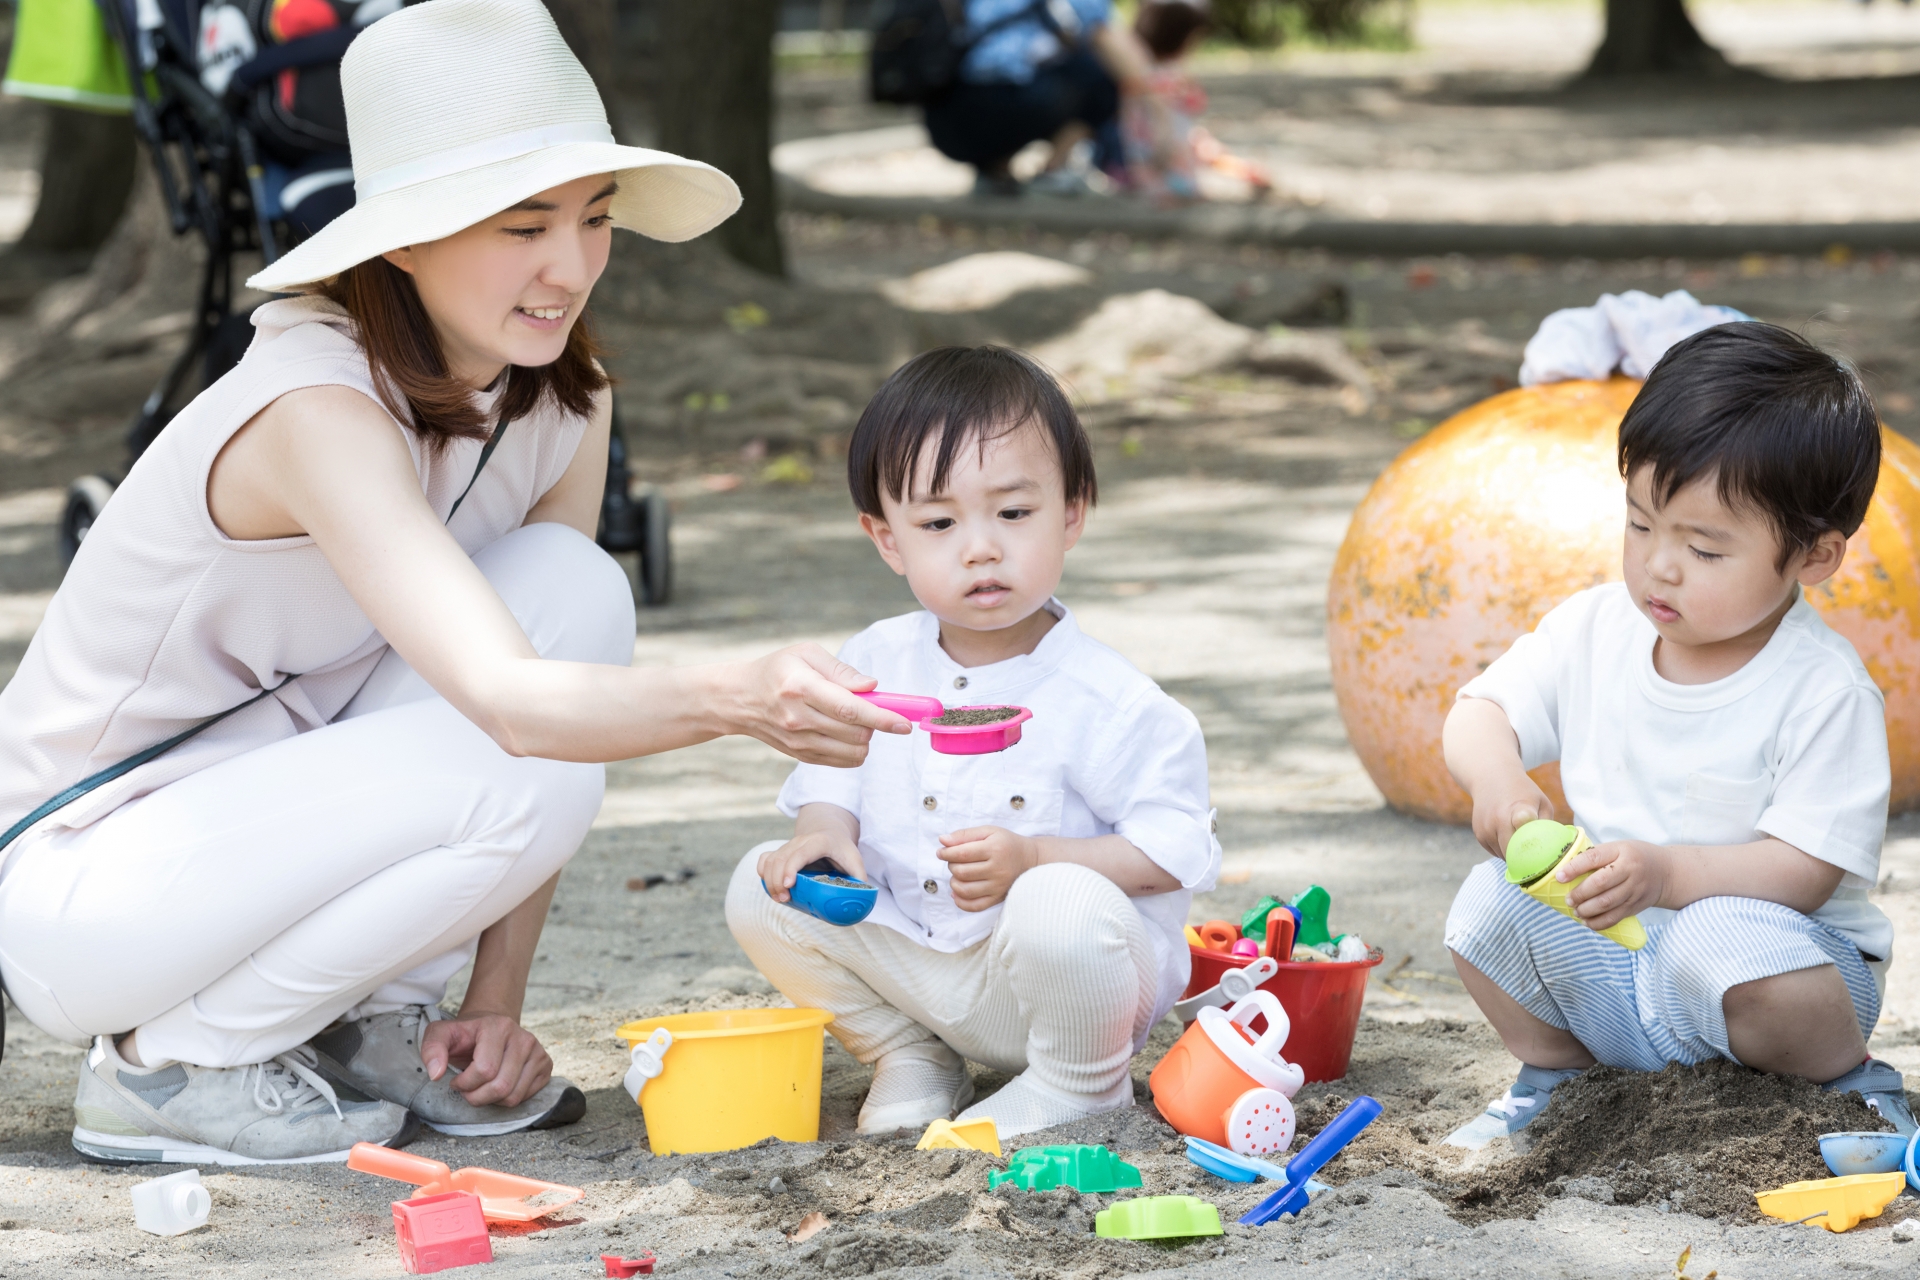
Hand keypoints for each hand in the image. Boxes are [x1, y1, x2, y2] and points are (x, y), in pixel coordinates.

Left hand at [421, 1012, 552, 1107]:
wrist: (491, 1026)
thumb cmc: (465, 1035)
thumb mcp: (441, 1034)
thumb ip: (432, 1049)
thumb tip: (436, 1074)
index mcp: (498, 1027)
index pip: (485, 1070)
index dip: (464, 1084)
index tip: (455, 1080)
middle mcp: (524, 1038)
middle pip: (501, 1087)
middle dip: (477, 1097)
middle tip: (467, 1090)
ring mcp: (538, 1051)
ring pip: (513, 1096)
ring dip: (491, 1100)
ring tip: (481, 1087)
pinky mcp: (546, 1065)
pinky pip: (525, 1097)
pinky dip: (506, 1099)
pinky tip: (497, 1085)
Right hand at [728, 645, 908, 766]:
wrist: (740, 699)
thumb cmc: (778, 669)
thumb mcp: (806, 654)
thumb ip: (841, 670)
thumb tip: (872, 686)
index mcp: (801, 687)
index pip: (849, 709)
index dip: (882, 717)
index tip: (905, 723)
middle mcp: (798, 718)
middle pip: (855, 733)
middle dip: (875, 724)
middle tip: (871, 707)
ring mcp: (798, 741)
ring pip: (852, 751)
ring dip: (865, 737)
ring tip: (854, 719)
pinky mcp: (800, 755)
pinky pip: (842, 762)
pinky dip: (854, 750)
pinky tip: (845, 733)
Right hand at [758, 829, 866, 903]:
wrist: (829, 831)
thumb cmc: (842, 849)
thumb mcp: (855, 860)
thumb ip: (860, 879)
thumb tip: (861, 902)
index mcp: (819, 842)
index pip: (800, 853)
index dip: (792, 868)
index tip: (789, 885)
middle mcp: (800, 841)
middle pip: (781, 859)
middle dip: (778, 881)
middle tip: (785, 900)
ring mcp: (788, 846)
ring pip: (771, 860)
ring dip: (770, 881)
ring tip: (780, 899)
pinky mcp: (781, 852)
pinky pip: (765, 859)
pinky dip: (763, 872)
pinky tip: (769, 886)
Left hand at [938, 826, 1037, 912]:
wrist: (1029, 859)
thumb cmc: (1006, 843)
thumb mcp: (988, 831)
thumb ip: (965, 834)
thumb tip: (942, 841)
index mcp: (994, 849)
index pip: (962, 854)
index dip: (946, 853)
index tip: (941, 852)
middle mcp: (997, 869)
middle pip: (962, 872)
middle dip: (951, 866)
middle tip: (954, 861)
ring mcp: (998, 886)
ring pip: (965, 890)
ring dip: (954, 882)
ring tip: (957, 875)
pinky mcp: (998, 898)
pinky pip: (975, 906)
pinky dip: (960, 902)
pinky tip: (957, 892)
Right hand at [1471, 780, 1554, 859]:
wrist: (1491, 777)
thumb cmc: (1522, 791)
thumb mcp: (1541, 801)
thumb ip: (1547, 824)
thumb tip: (1554, 848)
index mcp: (1520, 809)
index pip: (1523, 823)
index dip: (1529, 837)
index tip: (1537, 849)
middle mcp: (1499, 820)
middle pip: (1513, 852)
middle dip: (1525, 859)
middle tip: (1536, 861)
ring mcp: (1486, 828)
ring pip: (1502, 855)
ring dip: (1512, 855)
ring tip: (1521, 844)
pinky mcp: (1478, 833)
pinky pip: (1493, 851)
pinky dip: (1502, 850)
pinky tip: (1507, 837)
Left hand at [1560, 839, 1671, 930]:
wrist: (1667, 872)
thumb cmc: (1634, 857)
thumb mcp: (1619, 848)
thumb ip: (1597, 856)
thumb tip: (1565, 870)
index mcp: (1621, 851)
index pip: (1594, 858)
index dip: (1574, 868)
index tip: (1559, 877)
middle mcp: (1630, 870)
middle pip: (1600, 884)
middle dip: (1579, 894)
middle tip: (1568, 899)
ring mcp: (1634, 890)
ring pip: (1607, 904)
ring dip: (1586, 910)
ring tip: (1575, 910)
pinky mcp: (1636, 906)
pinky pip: (1615, 917)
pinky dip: (1598, 923)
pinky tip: (1586, 921)